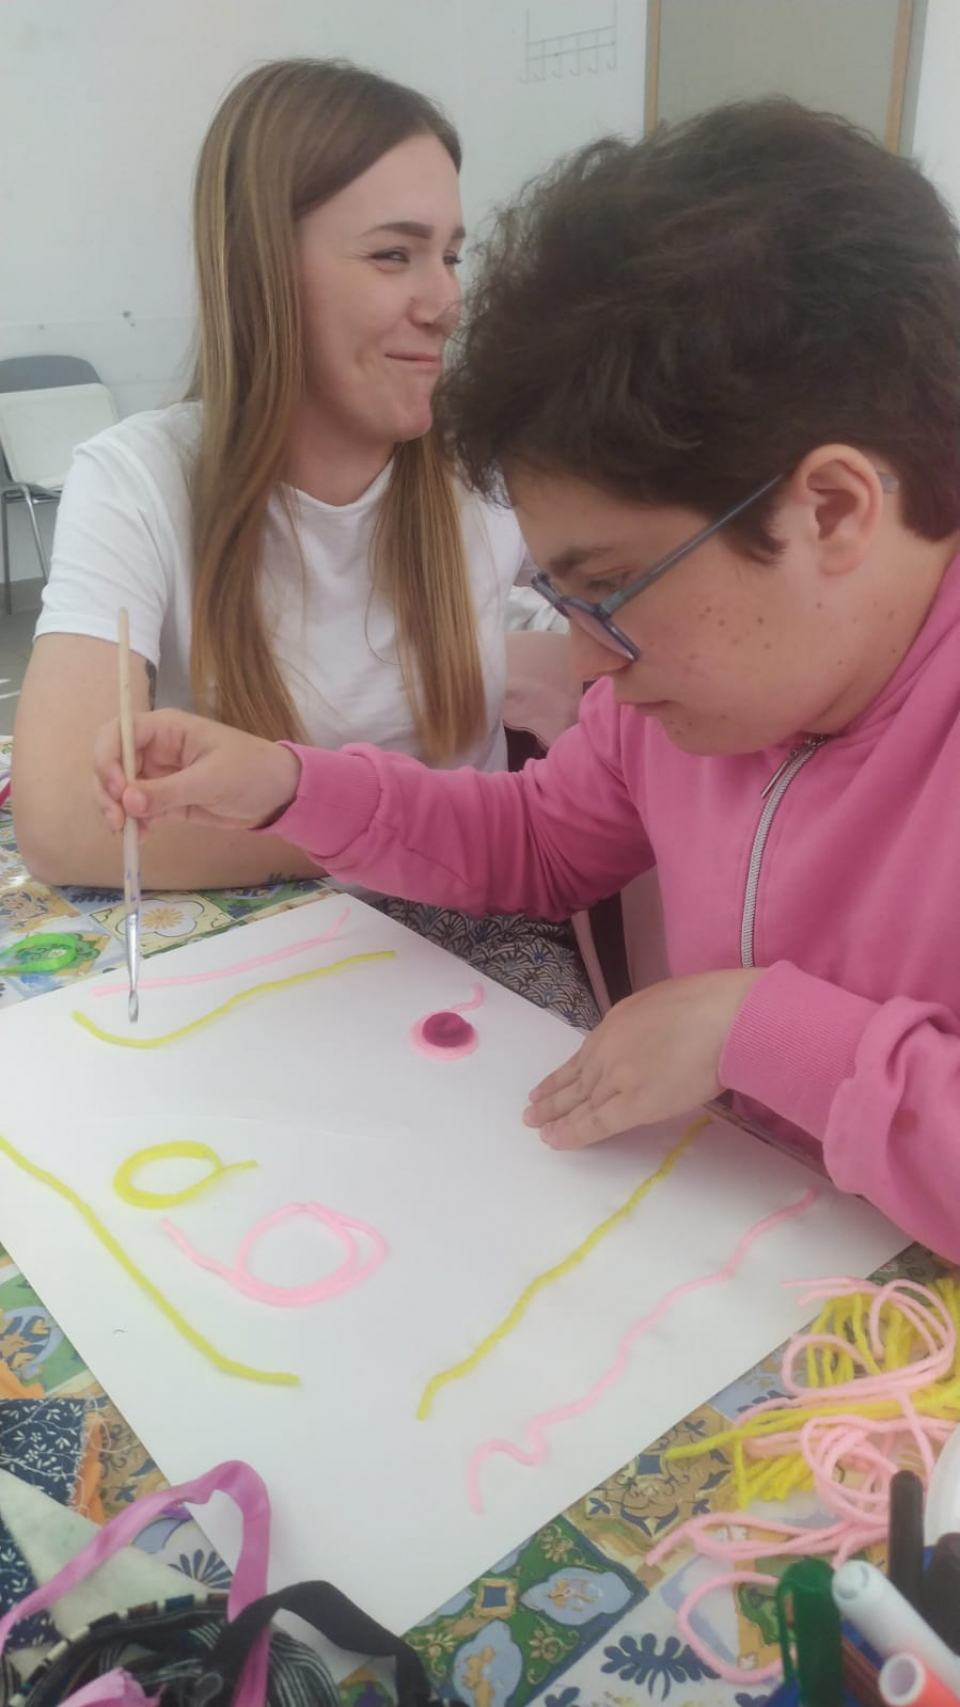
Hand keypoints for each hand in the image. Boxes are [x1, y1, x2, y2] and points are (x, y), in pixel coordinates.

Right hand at [93, 709, 301, 833]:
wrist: (278, 795)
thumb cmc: (251, 772)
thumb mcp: (212, 780)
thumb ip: (168, 791)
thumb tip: (127, 802)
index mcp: (166, 728)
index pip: (118, 732)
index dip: (109, 758)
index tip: (118, 790)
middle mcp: (155, 748)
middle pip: (111, 762)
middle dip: (107, 790)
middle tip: (117, 821)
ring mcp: (157, 775)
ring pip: (119, 789)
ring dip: (115, 810)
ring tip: (129, 834)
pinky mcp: (164, 800)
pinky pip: (136, 809)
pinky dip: (132, 823)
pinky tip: (141, 837)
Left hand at [524, 969, 764, 1148]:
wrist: (724, 1017)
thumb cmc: (709, 1005)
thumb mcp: (661, 1003)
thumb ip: (644, 1025)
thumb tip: (644, 1041)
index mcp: (616, 1023)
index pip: (583, 1056)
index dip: (563, 1075)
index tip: (545, 1086)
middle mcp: (609, 1050)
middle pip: (576, 1080)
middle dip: (552, 1097)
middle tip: (530, 1111)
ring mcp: (618, 1077)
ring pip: (581, 1103)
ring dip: (557, 1117)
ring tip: (536, 1127)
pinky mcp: (634, 1104)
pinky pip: (597, 1123)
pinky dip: (574, 1134)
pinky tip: (555, 1142)